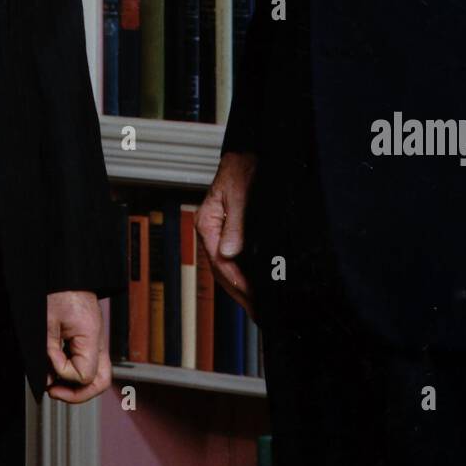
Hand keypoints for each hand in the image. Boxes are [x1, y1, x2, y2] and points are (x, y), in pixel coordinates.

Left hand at [45, 291, 111, 403]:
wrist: (67, 273)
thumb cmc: (58, 291)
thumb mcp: (47, 322)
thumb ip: (50, 352)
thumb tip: (49, 378)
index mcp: (92, 336)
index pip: (84, 374)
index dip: (63, 373)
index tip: (49, 362)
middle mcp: (98, 342)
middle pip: (101, 382)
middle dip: (78, 394)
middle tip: (55, 391)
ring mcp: (96, 342)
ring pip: (97, 377)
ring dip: (77, 386)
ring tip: (55, 384)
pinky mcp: (89, 340)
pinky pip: (88, 364)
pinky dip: (73, 372)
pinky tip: (56, 369)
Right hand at [196, 150, 257, 318]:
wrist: (249, 153)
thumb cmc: (242, 166)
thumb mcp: (239, 192)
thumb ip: (235, 223)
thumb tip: (230, 253)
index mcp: (207, 222)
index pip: (219, 261)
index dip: (236, 281)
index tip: (252, 296)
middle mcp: (211, 230)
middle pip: (221, 270)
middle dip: (239, 293)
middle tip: (257, 312)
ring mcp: (220, 233)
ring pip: (227, 269)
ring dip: (241, 289)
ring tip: (256, 308)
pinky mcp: (231, 233)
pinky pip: (234, 261)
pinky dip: (243, 276)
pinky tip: (254, 286)